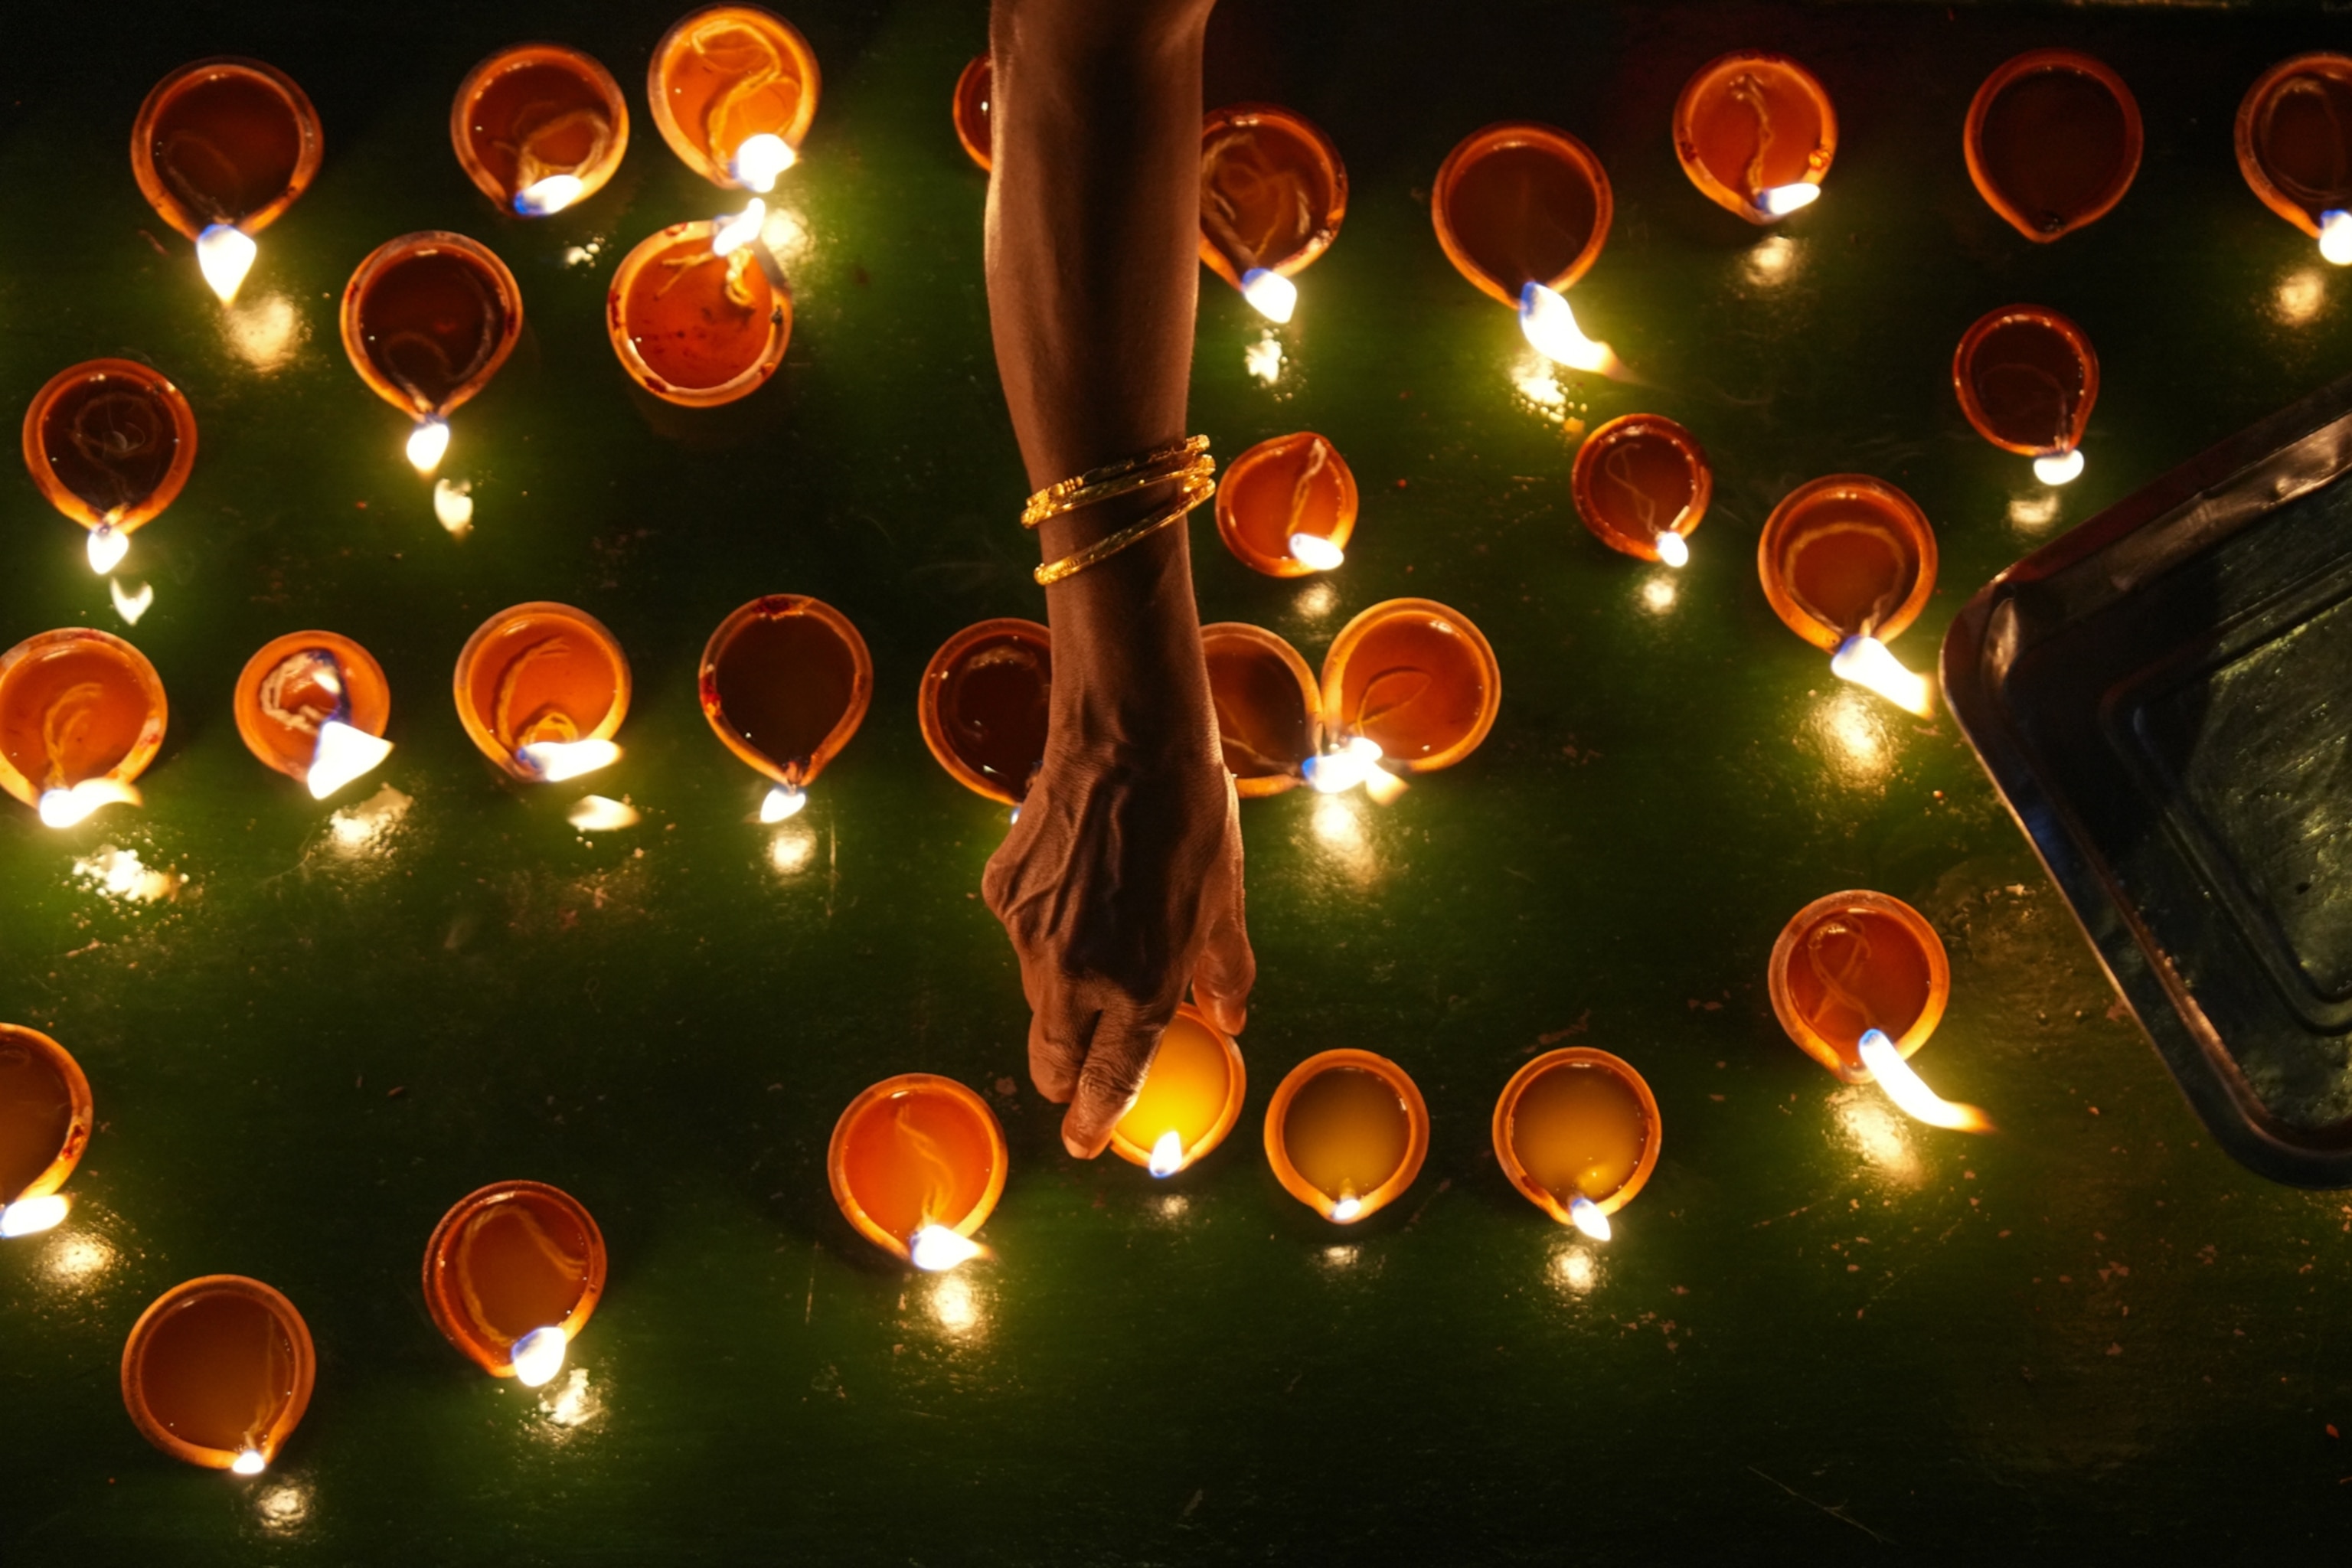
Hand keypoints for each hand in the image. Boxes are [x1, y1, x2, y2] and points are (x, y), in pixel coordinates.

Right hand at [984, 726, 1252, 1156]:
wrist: (1127, 739)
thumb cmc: (1190, 815)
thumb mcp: (1225, 900)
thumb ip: (1224, 971)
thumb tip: (1230, 1019)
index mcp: (1141, 986)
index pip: (1110, 1079)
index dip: (1096, 1118)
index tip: (1085, 1141)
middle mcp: (1076, 974)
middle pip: (1055, 1055)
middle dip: (1067, 1071)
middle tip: (1081, 1068)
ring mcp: (1029, 935)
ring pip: (1038, 994)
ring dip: (1064, 989)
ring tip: (1101, 931)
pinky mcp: (1003, 895)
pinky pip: (1021, 935)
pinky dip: (1045, 929)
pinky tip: (1076, 883)